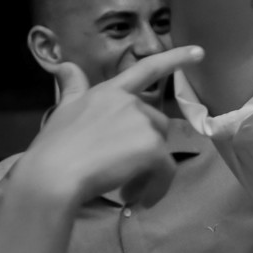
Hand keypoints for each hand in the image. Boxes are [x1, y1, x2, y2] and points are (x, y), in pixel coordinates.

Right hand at [15, 46, 204, 208]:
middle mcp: (129, 102)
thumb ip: (72, 89)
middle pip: (156, 124)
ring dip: (149, 170)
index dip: (175, 58)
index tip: (199, 52)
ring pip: (161, 148)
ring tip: (126, 189)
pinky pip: (166, 171)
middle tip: (122, 171)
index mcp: (109, 92)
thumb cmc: (52, 148)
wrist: (52, 176)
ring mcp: (142, 123)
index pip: (146, 69)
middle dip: (145, 148)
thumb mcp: (62, 111)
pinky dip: (157, 188)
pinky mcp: (152, 147)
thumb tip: (64, 65)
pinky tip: (139, 201)